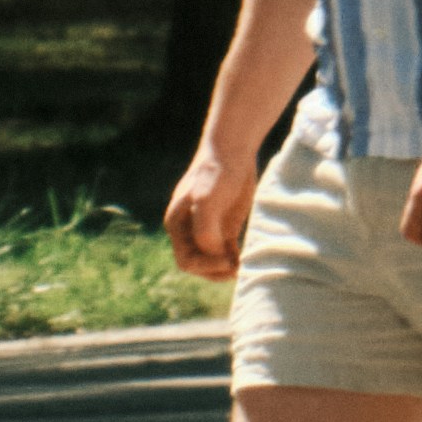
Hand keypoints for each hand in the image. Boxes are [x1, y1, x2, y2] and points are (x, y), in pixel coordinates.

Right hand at [160, 144, 251, 285]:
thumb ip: (205, 229)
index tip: (227, 261)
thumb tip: (212, 253)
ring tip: (241, 266)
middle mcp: (188, 229)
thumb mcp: (207, 199)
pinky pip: (226, 251)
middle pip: (197, 263)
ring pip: (211, 260)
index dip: (205, 267)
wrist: (232, 150)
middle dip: (215, 271)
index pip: (186, 260)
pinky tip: (244, 258)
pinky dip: (233, 259)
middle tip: (236, 268)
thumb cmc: (216, 173)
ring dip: (225, 268)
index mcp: (177, 224)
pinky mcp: (224, 226)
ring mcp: (206, 228)